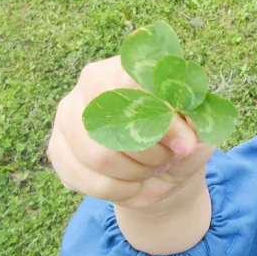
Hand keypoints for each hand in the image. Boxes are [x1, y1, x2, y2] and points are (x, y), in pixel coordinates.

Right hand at [47, 56, 216, 210]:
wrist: (164, 171)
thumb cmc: (182, 142)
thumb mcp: (199, 130)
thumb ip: (197, 126)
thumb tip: (185, 140)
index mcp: (130, 65)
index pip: (134, 84)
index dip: (162, 120)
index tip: (184, 145)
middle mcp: (91, 81)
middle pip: (115, 123)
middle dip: (151, 153)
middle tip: (167, 159)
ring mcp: (68, 114)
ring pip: (98, 156)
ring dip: (135, 172)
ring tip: (150, 169)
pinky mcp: (57, 147)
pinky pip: (83, 178)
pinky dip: (117, 190)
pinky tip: (131, 184)